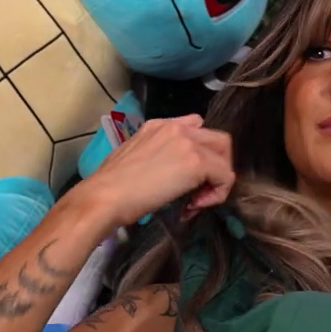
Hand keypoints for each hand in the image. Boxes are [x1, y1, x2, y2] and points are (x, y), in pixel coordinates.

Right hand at [75, 115, 235, 230]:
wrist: (105, 196)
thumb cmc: (112, 186)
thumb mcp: (134, 156)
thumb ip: (158, 154)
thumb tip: (173, 171)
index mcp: (160, 125)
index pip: (197, 128)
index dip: (199, 154)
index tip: (185, 179)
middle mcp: (177, 128)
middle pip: (218, 140)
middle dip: (216, 167)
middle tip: (198, 191)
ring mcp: (189, 143)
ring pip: (225, 156)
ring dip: (217, 180)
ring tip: (196, 201)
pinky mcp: (198, 162)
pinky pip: (225, 176)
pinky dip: (217, 194)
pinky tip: (194, 206)